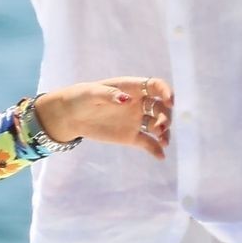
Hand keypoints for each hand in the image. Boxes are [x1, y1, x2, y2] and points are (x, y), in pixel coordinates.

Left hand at [34, 76, 173, 160]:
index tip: (170, 102)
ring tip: (163, 141)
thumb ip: (109, 95)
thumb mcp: (92, 93)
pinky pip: (148, 143)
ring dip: (164, 133)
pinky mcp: (132, 137)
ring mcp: (136, 120)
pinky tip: (161, 156)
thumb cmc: (81, 97)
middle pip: (160, 108)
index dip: (166, 92)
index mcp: (132, 88)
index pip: (156, 86)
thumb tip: (127, 100)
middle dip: (165, 117)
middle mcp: (139, 103)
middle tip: (160, 127)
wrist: (71, 116)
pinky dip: (156, 150)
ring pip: (158, 125)